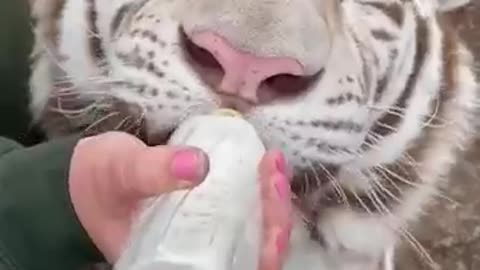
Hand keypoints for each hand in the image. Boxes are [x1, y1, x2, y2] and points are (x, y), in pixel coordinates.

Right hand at [68, 131, 291, 268]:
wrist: (96, 175)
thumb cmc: (102, 182)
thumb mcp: (119, 172)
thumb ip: (151, 171)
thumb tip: (196, 164)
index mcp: (175, 262)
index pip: (231, 268)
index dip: (262, 252)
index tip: (272, 216)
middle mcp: (198, 254)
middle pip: (253, 251)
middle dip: (273, 216)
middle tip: (274, 173)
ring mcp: (208, 232)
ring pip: (255, 228)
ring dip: (272, 198)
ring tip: (273, 161)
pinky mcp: (212, 208)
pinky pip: (246, 205)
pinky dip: (259, 187)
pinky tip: (263, 160)